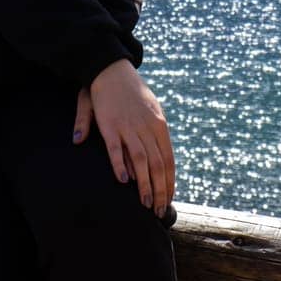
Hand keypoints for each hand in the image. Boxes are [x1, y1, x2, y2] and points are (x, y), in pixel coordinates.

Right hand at [74, 59, 173, 220]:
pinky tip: (125, 181)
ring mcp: (128, 126)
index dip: (170, 180)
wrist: (110, 68)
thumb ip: (147, 138)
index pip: (169, 158)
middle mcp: (147, 127)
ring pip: (142, 161)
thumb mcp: (146, 111)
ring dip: (145, 185)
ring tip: (146, 204)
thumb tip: (145, 161)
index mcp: (159, 124)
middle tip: (159, 211)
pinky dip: (121, 165)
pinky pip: (117, 149)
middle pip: (159, 164)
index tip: (170, 199)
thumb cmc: (129, 92)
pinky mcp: (110, 125)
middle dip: (161, 190)